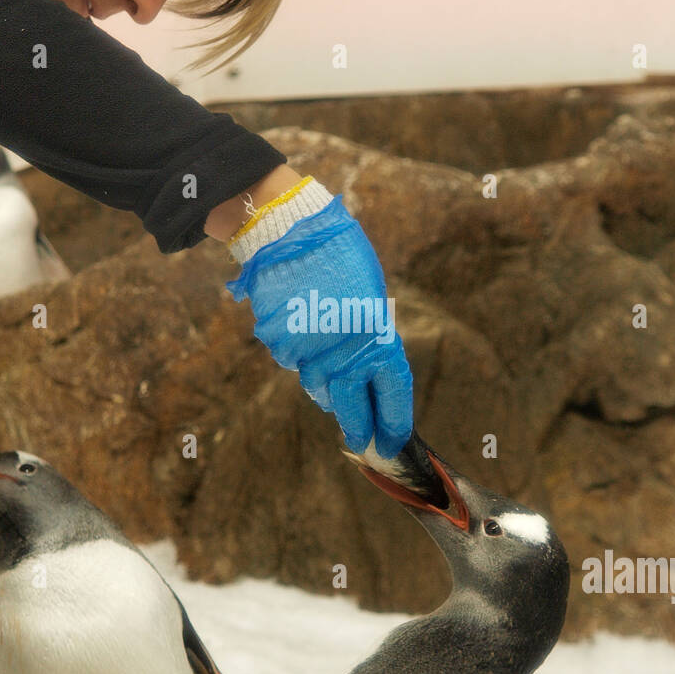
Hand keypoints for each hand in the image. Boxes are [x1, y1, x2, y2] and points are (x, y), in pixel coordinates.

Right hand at [225, 195, 412, 457]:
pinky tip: (303, 329)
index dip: (394, 423)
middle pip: (352, 406)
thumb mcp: (370, 296)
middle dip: (359, 428)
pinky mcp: (281, 346)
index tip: (393, 442)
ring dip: (327, 385)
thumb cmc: (340, 255)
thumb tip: (369, 372)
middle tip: (363, 443)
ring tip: (329, 366)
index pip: (392, 394)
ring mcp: (308, 352)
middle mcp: (343, 353)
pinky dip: (301, 354)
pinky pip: (294, 362)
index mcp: (378, 338)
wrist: (290, 231)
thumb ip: (373, 336)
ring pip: (319, 386)